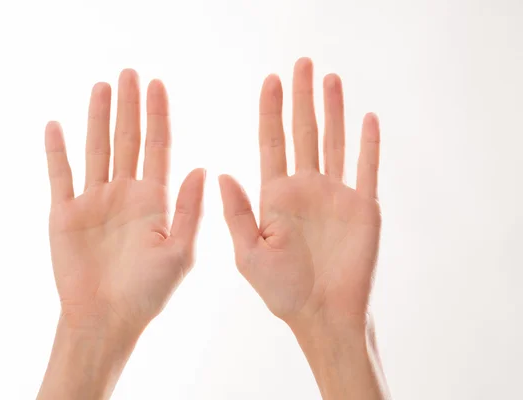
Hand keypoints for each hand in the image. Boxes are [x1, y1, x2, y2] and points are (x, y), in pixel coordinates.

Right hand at [44, 69, 204, 332]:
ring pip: (96, 149)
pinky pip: (60, 175)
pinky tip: (57, 124)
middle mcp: (125, 193)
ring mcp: (94, 200)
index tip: (158, 85)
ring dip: (97, 118)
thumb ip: (189, 210)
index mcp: (154, 200)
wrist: (106, 319)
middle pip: (127, 140)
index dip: (158, 116)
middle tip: (129, 73)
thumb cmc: (147, 292)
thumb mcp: (179, 251)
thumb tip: (202, 167)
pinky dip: (57, 151)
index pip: (157, 147)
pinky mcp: (66, 213)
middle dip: (129, 107)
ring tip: (101, 87)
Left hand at [219, 58, 380, 328]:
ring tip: (330, 78)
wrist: (323, 315)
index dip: (271, 111)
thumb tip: (220, 173)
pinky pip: (366, 167)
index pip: (272, 142)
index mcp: (276, 196)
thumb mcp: (248, 253)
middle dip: (301, 98)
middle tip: (301, 63)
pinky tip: (367, 118)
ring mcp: (336, 194)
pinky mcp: (363, 206)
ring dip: (333, 110)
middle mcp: (305, 188)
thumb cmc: (283, 291)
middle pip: (303, 132)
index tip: (270, 81)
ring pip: (334, 141)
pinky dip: (368, 143)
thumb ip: (236, 213)